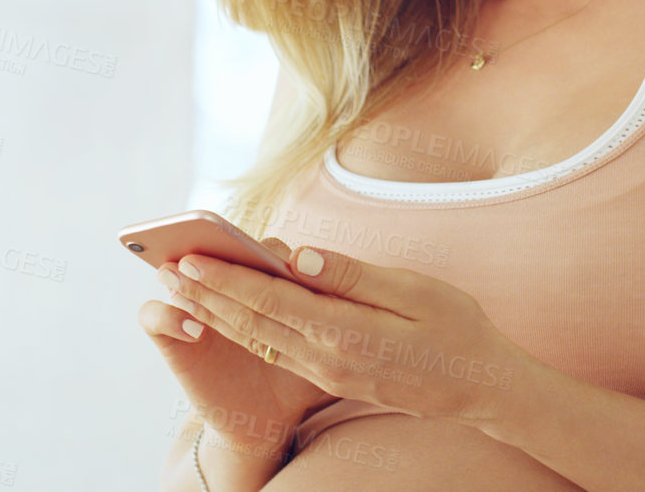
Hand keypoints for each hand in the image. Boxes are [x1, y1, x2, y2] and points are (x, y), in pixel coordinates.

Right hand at [137, 236, 335, 456]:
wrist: (274, 418)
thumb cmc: (310, 373)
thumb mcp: (332, 341)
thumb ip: (329, 300)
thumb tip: (303, 263)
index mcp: (275, 292)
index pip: (267, 261)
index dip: (263, 253)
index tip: (269, 248)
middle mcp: (234, 297)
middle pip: (222, 271)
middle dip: (215, 258)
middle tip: (211, 244)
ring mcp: (200, 319)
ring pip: (188, 290)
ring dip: (184, 280)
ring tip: (179, 273)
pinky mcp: (177, 344)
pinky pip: (159, 322)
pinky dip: (167, 318)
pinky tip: (190, 325)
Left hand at [165, 242, 533, 423]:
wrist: (479, 386)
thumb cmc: (456, 328)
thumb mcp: (417, 291)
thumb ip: (353, 276)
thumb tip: (299, 257)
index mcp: (347, 333)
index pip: (272, 302)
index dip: (228, 279)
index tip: (191, 258)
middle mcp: (328, 357)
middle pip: (253, 323)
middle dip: (207, 294)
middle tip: (165, 268)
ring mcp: (327, 371)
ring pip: (258, 338)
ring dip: (217, 312)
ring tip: (182, 287)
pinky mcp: (331, 374)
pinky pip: (276, 349)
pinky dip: (244, 327)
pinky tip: (226, 312)